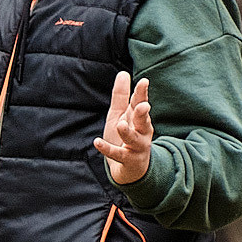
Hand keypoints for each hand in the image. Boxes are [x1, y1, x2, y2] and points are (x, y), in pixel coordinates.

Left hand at [95, 70, 152, 185]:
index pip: (140, 103)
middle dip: (143, 113)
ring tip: (121, 125)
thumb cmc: (125, 137)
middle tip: (143, 106)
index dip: (142, 93)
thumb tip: (123, 73)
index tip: (144, 82)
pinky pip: (117, 154)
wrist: (130, 168)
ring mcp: (136, 147)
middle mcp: (142, 132)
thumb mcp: (120, 114)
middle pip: (143, 121)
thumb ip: (121, 96)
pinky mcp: (128, 160)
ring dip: (128, 132)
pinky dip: (107, 149)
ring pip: (134, 139)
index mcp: (139, 118)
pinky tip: (97, 142)